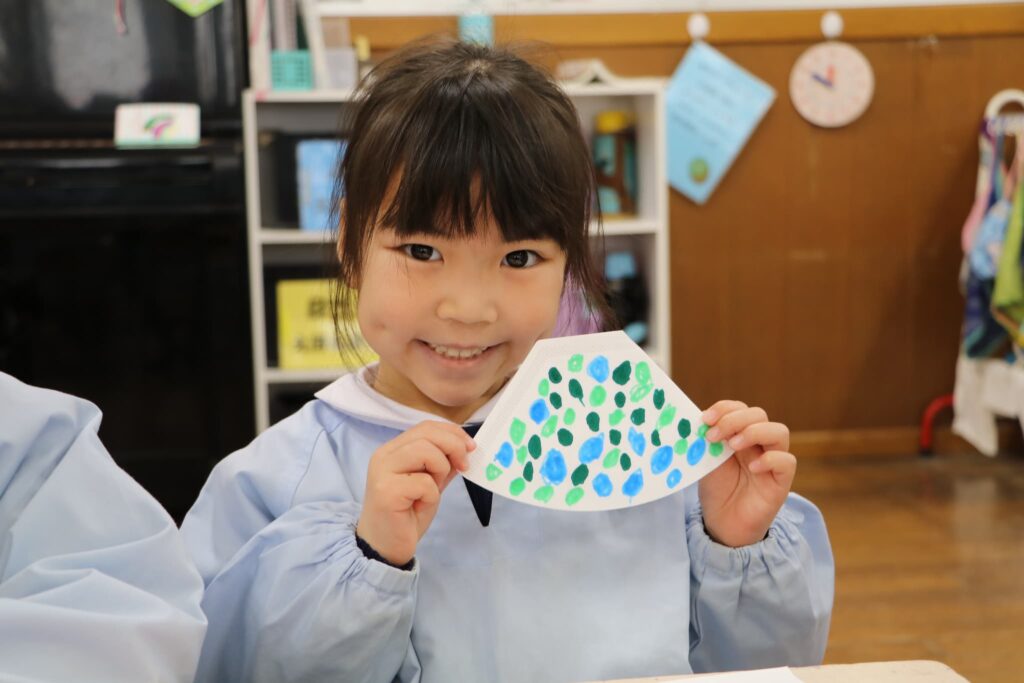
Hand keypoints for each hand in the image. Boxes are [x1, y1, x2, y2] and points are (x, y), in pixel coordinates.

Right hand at [357, 421, 474, 565]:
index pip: (425, 427)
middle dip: (454, 447)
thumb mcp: (430, 483)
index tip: (470, 448)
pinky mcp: (386, 491)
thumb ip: (443, 464)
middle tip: (464, 467)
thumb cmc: (406, 515)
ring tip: (434, 490)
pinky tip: (420, 506)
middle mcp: (384, 455)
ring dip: (440, 470)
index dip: (452, 432)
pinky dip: (431, 495)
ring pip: (425, 452)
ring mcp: (382, 472)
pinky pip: (423, 482)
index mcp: (393, 450)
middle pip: (426, 433)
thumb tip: (466, 447)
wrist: (384, 548)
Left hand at [697, 400, 795, 547]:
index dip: (724, 408)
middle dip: (735, 419)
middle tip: (714, 435)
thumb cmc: (716, 489)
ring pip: (779, 432)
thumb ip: (706, 441)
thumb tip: (695, 420)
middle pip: (759, 415)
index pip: (740, 408)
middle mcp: (758, 443)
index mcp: (739, 433)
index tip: (705, 419)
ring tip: (732, 445)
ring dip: (754, 432)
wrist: (722, 523)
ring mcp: (772, 460)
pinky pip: (787, 462)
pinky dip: (770, 460)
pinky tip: (751, 468)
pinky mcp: (781, 481)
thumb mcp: (705, 460)